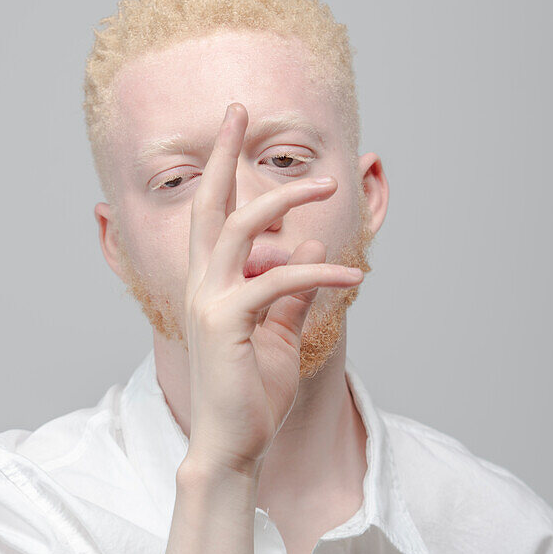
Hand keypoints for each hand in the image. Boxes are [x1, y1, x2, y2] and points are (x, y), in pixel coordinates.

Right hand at [183, 102, 363, 475]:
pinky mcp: (226, 322)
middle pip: (210, 205)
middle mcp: (201, 285)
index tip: (235, 127)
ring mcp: (209, 301)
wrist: (233, 444)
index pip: (213, 217)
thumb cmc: (252, 393)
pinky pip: (276, 281)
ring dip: (283, 199)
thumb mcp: (278, 334)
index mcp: (210, 285)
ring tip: (327, 182)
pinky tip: (351, 272)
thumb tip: (312, 246)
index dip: (222, 171)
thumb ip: (292, 291)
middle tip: (239, 109)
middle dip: (223, 154)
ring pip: (240, 229)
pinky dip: (317, 272)